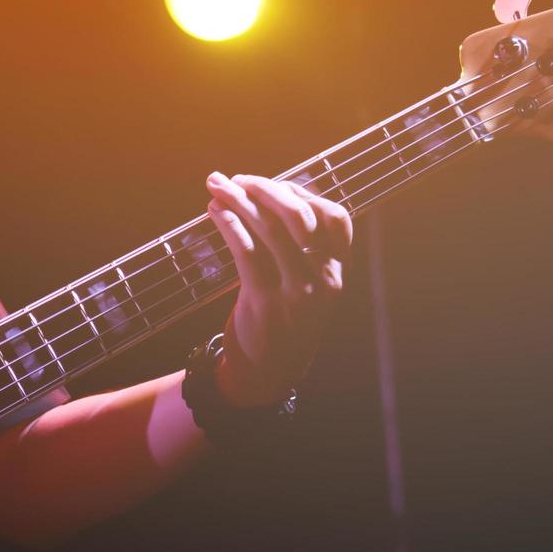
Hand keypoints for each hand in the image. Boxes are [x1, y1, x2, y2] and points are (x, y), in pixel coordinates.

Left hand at [202, 172, 352, 404]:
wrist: (269, 373)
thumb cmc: (283, 319)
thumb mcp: (305, 285)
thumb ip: (299, 247)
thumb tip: (268, 193)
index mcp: (338, 272)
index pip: (335, 217)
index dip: (303, 194)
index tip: (271, 185)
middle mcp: (324, 280)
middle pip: (300, 217)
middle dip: (266, 189)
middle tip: (236, 178)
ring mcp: (297, 293)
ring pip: (270, 230)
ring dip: (239, 201)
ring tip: (217, 187)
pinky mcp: (266, 302)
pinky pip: (246, 251)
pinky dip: (228, 224)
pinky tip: (214, 212)